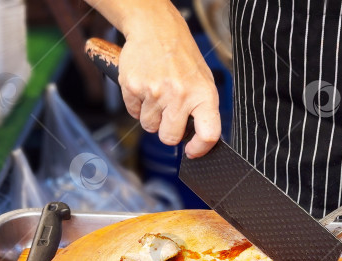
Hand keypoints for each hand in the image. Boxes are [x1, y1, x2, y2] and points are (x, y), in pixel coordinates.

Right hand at [118, 7, 220, 157]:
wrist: (156, 29)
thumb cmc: (182, 59)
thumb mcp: (203, 81)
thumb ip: (202, 110)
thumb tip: (199, 140)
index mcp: (204, 94)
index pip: (209, 134)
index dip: (200, 148)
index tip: (192, 151)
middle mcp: (180, 95)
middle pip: (169, 137)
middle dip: (167, 131)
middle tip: (169, 114)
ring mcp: (155, 92)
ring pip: (149, 126)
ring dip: (152, 116)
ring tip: (158, 93)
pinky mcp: (133, 87)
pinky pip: (133, 112)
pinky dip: (137, 104)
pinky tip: (145, 86)